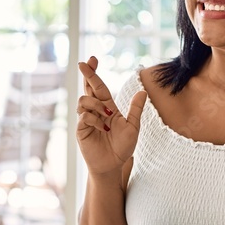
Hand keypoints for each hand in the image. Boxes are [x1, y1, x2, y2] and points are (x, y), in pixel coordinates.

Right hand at [76, 56, 146, 176]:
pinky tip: (103, 128)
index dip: (94, 73)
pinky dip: (94, 119)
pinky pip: (84, 116)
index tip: (91, 59)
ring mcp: (86, 119)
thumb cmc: (123, 148)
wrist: (113, 165)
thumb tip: (143, 92)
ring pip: (84, 100)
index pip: (99, 86)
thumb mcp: (133, 127)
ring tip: (107, 116)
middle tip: (83, 63)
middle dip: (86, 75)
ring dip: (96, 104)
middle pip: (88, 88)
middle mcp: (95, 111)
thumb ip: (135, 110)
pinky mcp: (81, 129)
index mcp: (107, 107)